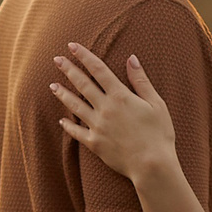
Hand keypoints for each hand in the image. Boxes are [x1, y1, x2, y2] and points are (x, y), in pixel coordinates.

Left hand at [52, 42, 181, 185]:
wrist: (152, 165)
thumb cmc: (159, 134)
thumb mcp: (156, 103)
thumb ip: (141, 80)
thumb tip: (131, 58)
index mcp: (120, 96)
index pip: (98, 70)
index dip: (84, 56)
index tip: (72, 46)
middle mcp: (105, 108)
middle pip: (82, 84)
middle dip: (68, 69)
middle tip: (56, 59)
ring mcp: (97, 126)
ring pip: (75, 106)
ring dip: (62, 94)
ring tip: (52, 85)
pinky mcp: (95, 143)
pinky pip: (76, 132)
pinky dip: (68, 126)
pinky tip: (61, 120)